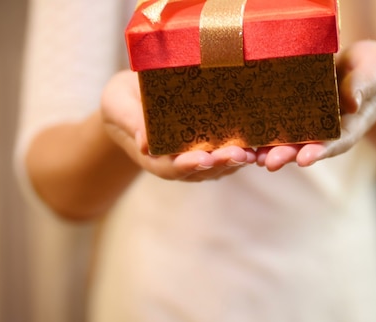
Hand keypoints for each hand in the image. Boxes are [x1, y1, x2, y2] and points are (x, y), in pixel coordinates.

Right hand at [100, 70, 255, 180]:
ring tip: (253, 151)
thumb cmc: (122, 100)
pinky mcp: (210, 144)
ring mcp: (195, 155)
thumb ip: (130, 121)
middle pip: (202, 169)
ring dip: (236, 159)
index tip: (202, 159)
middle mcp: (178, 161)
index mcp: (153, 156)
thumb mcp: (117, 104)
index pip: (171, 167)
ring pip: (219, 163)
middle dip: (221, 163)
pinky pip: (227, 150)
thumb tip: (145, 143)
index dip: (187, 165)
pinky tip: (258, 140)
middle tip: (239, 155)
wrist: (132, 98)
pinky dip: (242, 147)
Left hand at [256, 40, 375, 170]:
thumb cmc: (373, 70)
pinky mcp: (293, 110)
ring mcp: (308, 122)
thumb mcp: (375, 73)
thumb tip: (353, 102)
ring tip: (251, 157)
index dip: (320, 151)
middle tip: (268, 163)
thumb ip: (365, 85)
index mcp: (349, 126)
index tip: (305, 159)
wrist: (361, 65)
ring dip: (269, 150)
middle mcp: (326, 130)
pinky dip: (260, 131)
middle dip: (287, 155)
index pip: (336, 142)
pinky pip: (276, 122)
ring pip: (287, 140)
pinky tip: (243, 138)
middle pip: (306, 147)